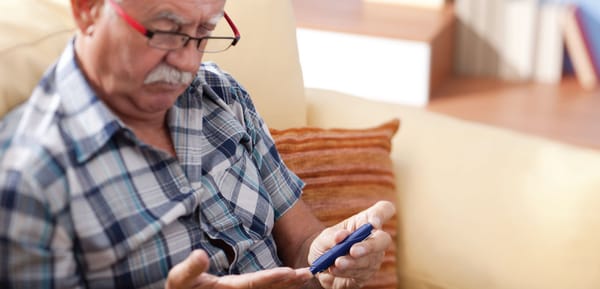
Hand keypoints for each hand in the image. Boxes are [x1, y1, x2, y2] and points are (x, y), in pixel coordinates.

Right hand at [166, 250, 312, 288]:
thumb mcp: (179, 279)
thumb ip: (190, 268)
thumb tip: (199, 254)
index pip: (252, 283)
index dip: (271, 278)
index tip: (289, 272)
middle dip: (288, 281)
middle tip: (309, 274)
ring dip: (288, 283)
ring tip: (307, 275)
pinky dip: (279, 284)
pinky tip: (292, 279)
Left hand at [308, 201, 395, 288]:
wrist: (320, 268)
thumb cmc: (325, 246)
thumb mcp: (323, 238)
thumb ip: (332, 237)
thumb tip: (342, 236)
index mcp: (365, 221)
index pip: (384, 211)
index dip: (381, 215)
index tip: (373, 223)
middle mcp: (374, 239)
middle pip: (383, 240)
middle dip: (369, 246)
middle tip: (352, 251)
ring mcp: (373, 258)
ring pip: (370, 260)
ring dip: (352, 262)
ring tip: (337, 263)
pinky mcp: (367, 274)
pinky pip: (361, 274)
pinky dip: (345, 272)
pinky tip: (334, 270)